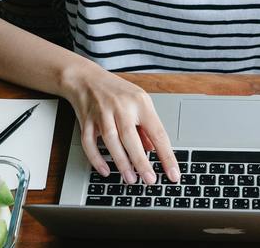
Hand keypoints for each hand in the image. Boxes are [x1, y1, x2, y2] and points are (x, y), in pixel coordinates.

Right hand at [63, 65, 178, 185]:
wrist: (86, 78)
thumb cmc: (116, 91)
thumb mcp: (139, 102)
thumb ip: (146, 127)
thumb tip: (154, 150)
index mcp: (140, 103)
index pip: (158, 132)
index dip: (166, 156)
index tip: (173, 174)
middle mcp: (121, 107)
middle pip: (131, 137)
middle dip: (141, 162)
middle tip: (150, 180)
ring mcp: (102, 113)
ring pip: (111, 141)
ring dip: (121, 162)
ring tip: (131, 179)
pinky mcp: (86, 120)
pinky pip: (90, 142)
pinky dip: (97, 158)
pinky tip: (106, 170)